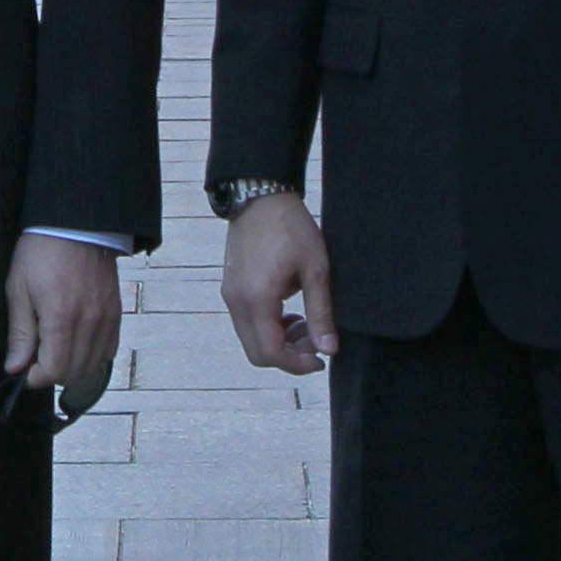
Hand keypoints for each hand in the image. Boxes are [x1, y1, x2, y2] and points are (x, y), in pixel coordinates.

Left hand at [3, 233, 120, 395]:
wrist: (75, 225)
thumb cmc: (41, 253)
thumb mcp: (19, 289)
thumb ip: (20, 333)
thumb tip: (15, 368)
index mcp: (61, 317)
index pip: (54, 370)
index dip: (36, 378)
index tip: (24, 371)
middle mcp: (89, 322)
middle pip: (74, 373)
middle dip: (52, 374)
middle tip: (36, 360)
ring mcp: (107, 318)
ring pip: (93, 366)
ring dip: (72, 367)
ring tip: (55, 351)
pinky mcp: (116, 313)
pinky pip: (109, 350)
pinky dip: (92, 356)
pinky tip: (76, 344)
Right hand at [220, 189, 335, 372]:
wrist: (260, 196)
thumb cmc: (290, 228)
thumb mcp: (315, 270)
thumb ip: (321, 312)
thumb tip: (329, 349)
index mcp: (257, 300)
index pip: (271, 353)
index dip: (297, 364)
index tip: (321, 358)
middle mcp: (237, 302)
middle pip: (257, 353)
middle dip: (289, 356)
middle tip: (316, 342)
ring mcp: (231, 295)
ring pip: (251, 339)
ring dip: (279, 342)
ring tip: (306, 324)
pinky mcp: (231, 288)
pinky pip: (247, 323)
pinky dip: (268, 327)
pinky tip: (290, 312)